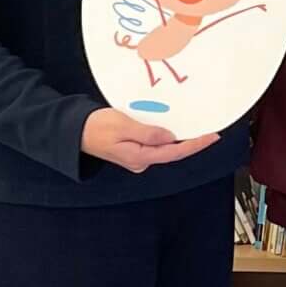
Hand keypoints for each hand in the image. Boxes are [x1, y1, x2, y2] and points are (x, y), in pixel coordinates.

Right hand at [81, 108, 218, 172]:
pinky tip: (173, 128)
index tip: (212, 136)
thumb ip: (147, 133)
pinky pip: (155, 144)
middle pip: (173, 151)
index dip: (195, 144)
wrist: (74, 132)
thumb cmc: (95, 127)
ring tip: (195, 127)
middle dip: (191, 142)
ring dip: (179, 138)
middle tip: (209, 130)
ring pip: (164, 148)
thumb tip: (169, 137)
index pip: (175, 152)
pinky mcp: (134, 150)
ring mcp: (137, 157)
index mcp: (139, 156)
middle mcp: (141, 160)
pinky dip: (166, 136)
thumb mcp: (122, 126)